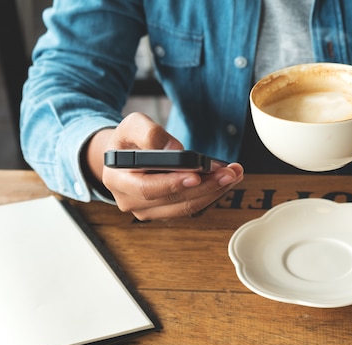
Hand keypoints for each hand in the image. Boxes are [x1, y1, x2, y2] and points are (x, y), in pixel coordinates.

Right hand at [86, 112, 243, 219]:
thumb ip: (149, 132)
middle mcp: (130, 201)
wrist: (124, 157)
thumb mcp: (131, 126)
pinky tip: (225, 180)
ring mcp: (147, 211)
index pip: (148, 188)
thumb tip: (174, 148)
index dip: (174, 183)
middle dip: (205, 186)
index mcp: (118, 180)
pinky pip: (189, 207)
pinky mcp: (164, 212)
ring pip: (185, 207)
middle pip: (173, 200)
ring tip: (233, 174)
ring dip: (213, 192)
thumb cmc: (128, 141)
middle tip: (229, 172)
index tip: (197, 174)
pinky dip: (209, 194)